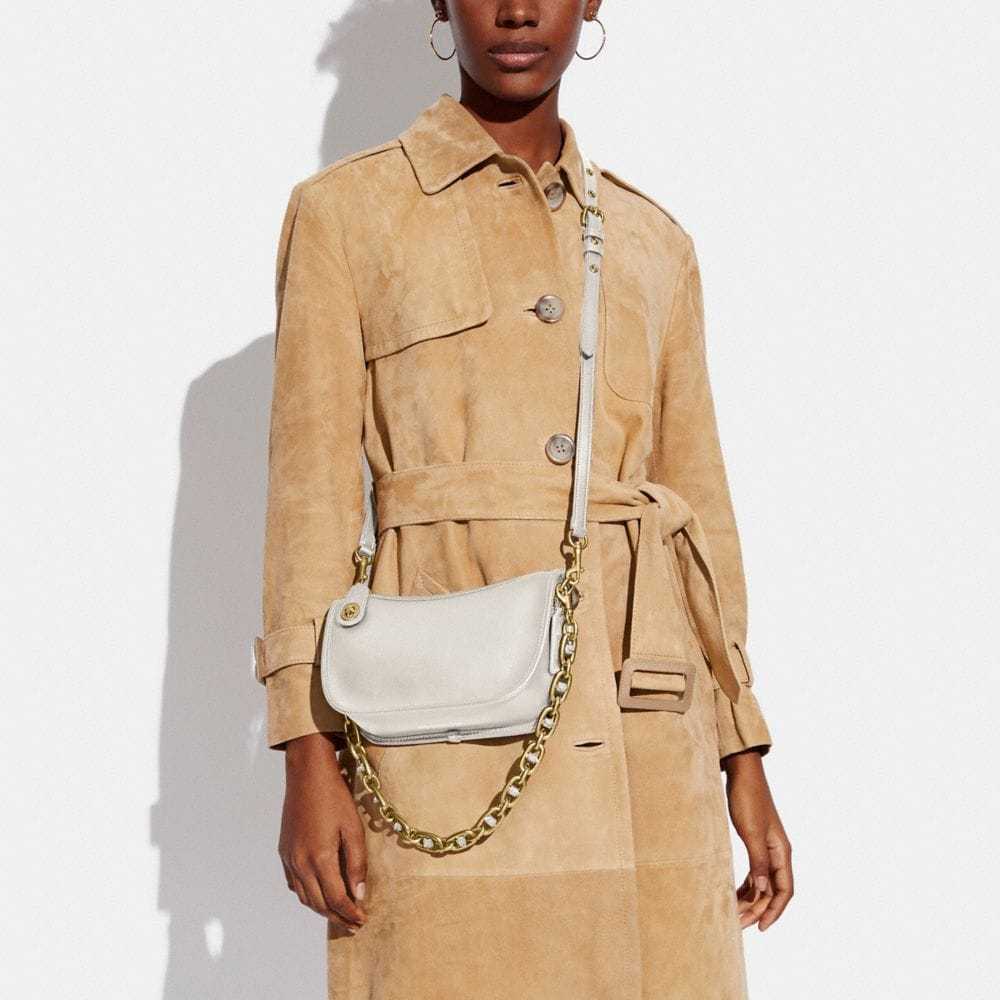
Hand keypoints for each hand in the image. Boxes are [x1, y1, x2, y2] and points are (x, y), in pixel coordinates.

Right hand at [278, 732, 368, 932]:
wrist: (307, 775)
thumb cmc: (334, 797)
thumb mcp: (353, 828)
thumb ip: (357, 863)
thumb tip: (359, 894)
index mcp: (319, 858)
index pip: (336, 899)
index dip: (350, 913)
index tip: (362, 920)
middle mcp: (300, 862)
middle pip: (318, 903)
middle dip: (337, 917)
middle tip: (354, 925)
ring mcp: (289, 858)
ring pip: (304, 896)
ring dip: (321, 909)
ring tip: (339, 914)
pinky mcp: (284, 851)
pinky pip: (294, 883)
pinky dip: (308, 895)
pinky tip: (319, 894)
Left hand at [722, 749, 792, 930]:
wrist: (742, 773)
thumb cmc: (747, 799)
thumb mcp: (751, 831)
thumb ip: (758, 861)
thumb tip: (764, 890)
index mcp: (782, 852)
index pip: (785, 890)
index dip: (775, 911)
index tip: (761, 927)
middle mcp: (777, 853)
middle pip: (772, 890)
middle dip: (758, 909)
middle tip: (738, 925)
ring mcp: (767, 849)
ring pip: (762, 883)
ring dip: (750, 900)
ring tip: (734, 915)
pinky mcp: (755, 843)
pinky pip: (754, 872)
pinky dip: (746, 886)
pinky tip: (735, 896)